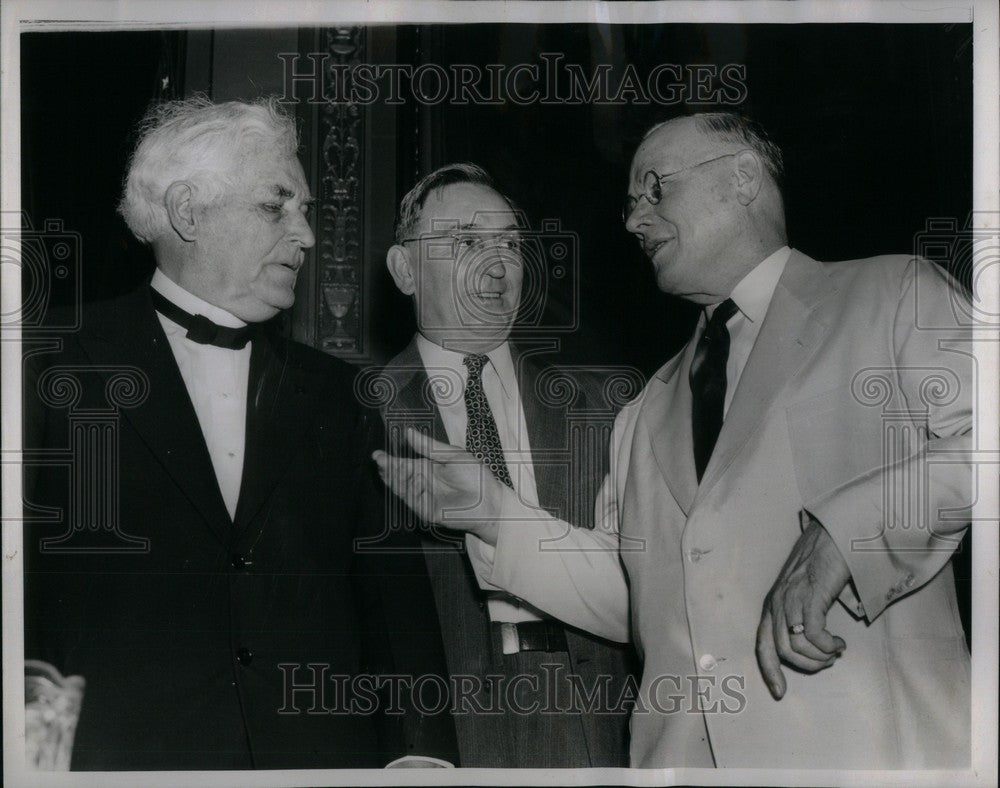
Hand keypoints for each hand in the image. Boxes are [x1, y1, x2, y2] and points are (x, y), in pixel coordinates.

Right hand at [372, 427, 509, 543]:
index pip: (405, 463)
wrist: (490, 500)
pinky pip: (411, 500)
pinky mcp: (426, 511)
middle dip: (388, 467)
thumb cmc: (477, 477)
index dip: (391, 460)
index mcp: (430, 468)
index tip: (378, 454)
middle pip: (400, 475)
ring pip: (402, 487)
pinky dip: (405, 490)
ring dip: (393, 478)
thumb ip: (429, 446)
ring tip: (385, 467)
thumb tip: (409, 432)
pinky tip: (402, 479)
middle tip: (378, 459)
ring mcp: (424, 498)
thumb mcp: (453, 455)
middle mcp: (424, 483)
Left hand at [756, 515, 850, 699]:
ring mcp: (792, 599)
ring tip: (835, 650)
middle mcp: (777, 604)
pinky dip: (827, 646)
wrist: (832, 536)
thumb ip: (800, 615)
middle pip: (781, 651)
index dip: (770, 671)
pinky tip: (839, 642)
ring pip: (797, 646)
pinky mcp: (810, 597)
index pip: (762, 644)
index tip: (780, 692)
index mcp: (772, 605)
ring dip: (820, 657)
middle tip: (827, 661)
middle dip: (807, 665)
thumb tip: (811, 646)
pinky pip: (814, 635)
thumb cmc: (822, 565)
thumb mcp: (803, 593)